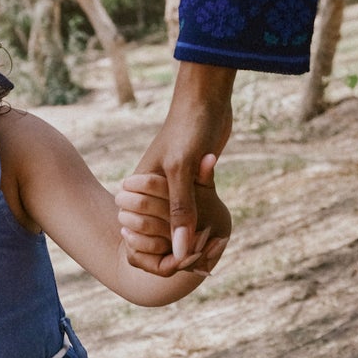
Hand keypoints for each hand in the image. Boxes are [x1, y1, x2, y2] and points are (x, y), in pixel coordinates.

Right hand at [126, 62, 235, 271]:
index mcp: (140, 186)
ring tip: (213, 251)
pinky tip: (218, 235)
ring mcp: (172, 185)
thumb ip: (180, 211)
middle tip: (205, 260)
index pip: (139, 233)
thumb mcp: (182, 170)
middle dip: (177, 247)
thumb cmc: (189, 128)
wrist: (207, 97)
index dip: (159, 249)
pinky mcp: (191, 181)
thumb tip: (180, 252)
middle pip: (157, 232)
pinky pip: (193, 211)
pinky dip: (202, 223)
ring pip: (178, 223)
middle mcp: (152, 189)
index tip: (187, 260)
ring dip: (193, 236)